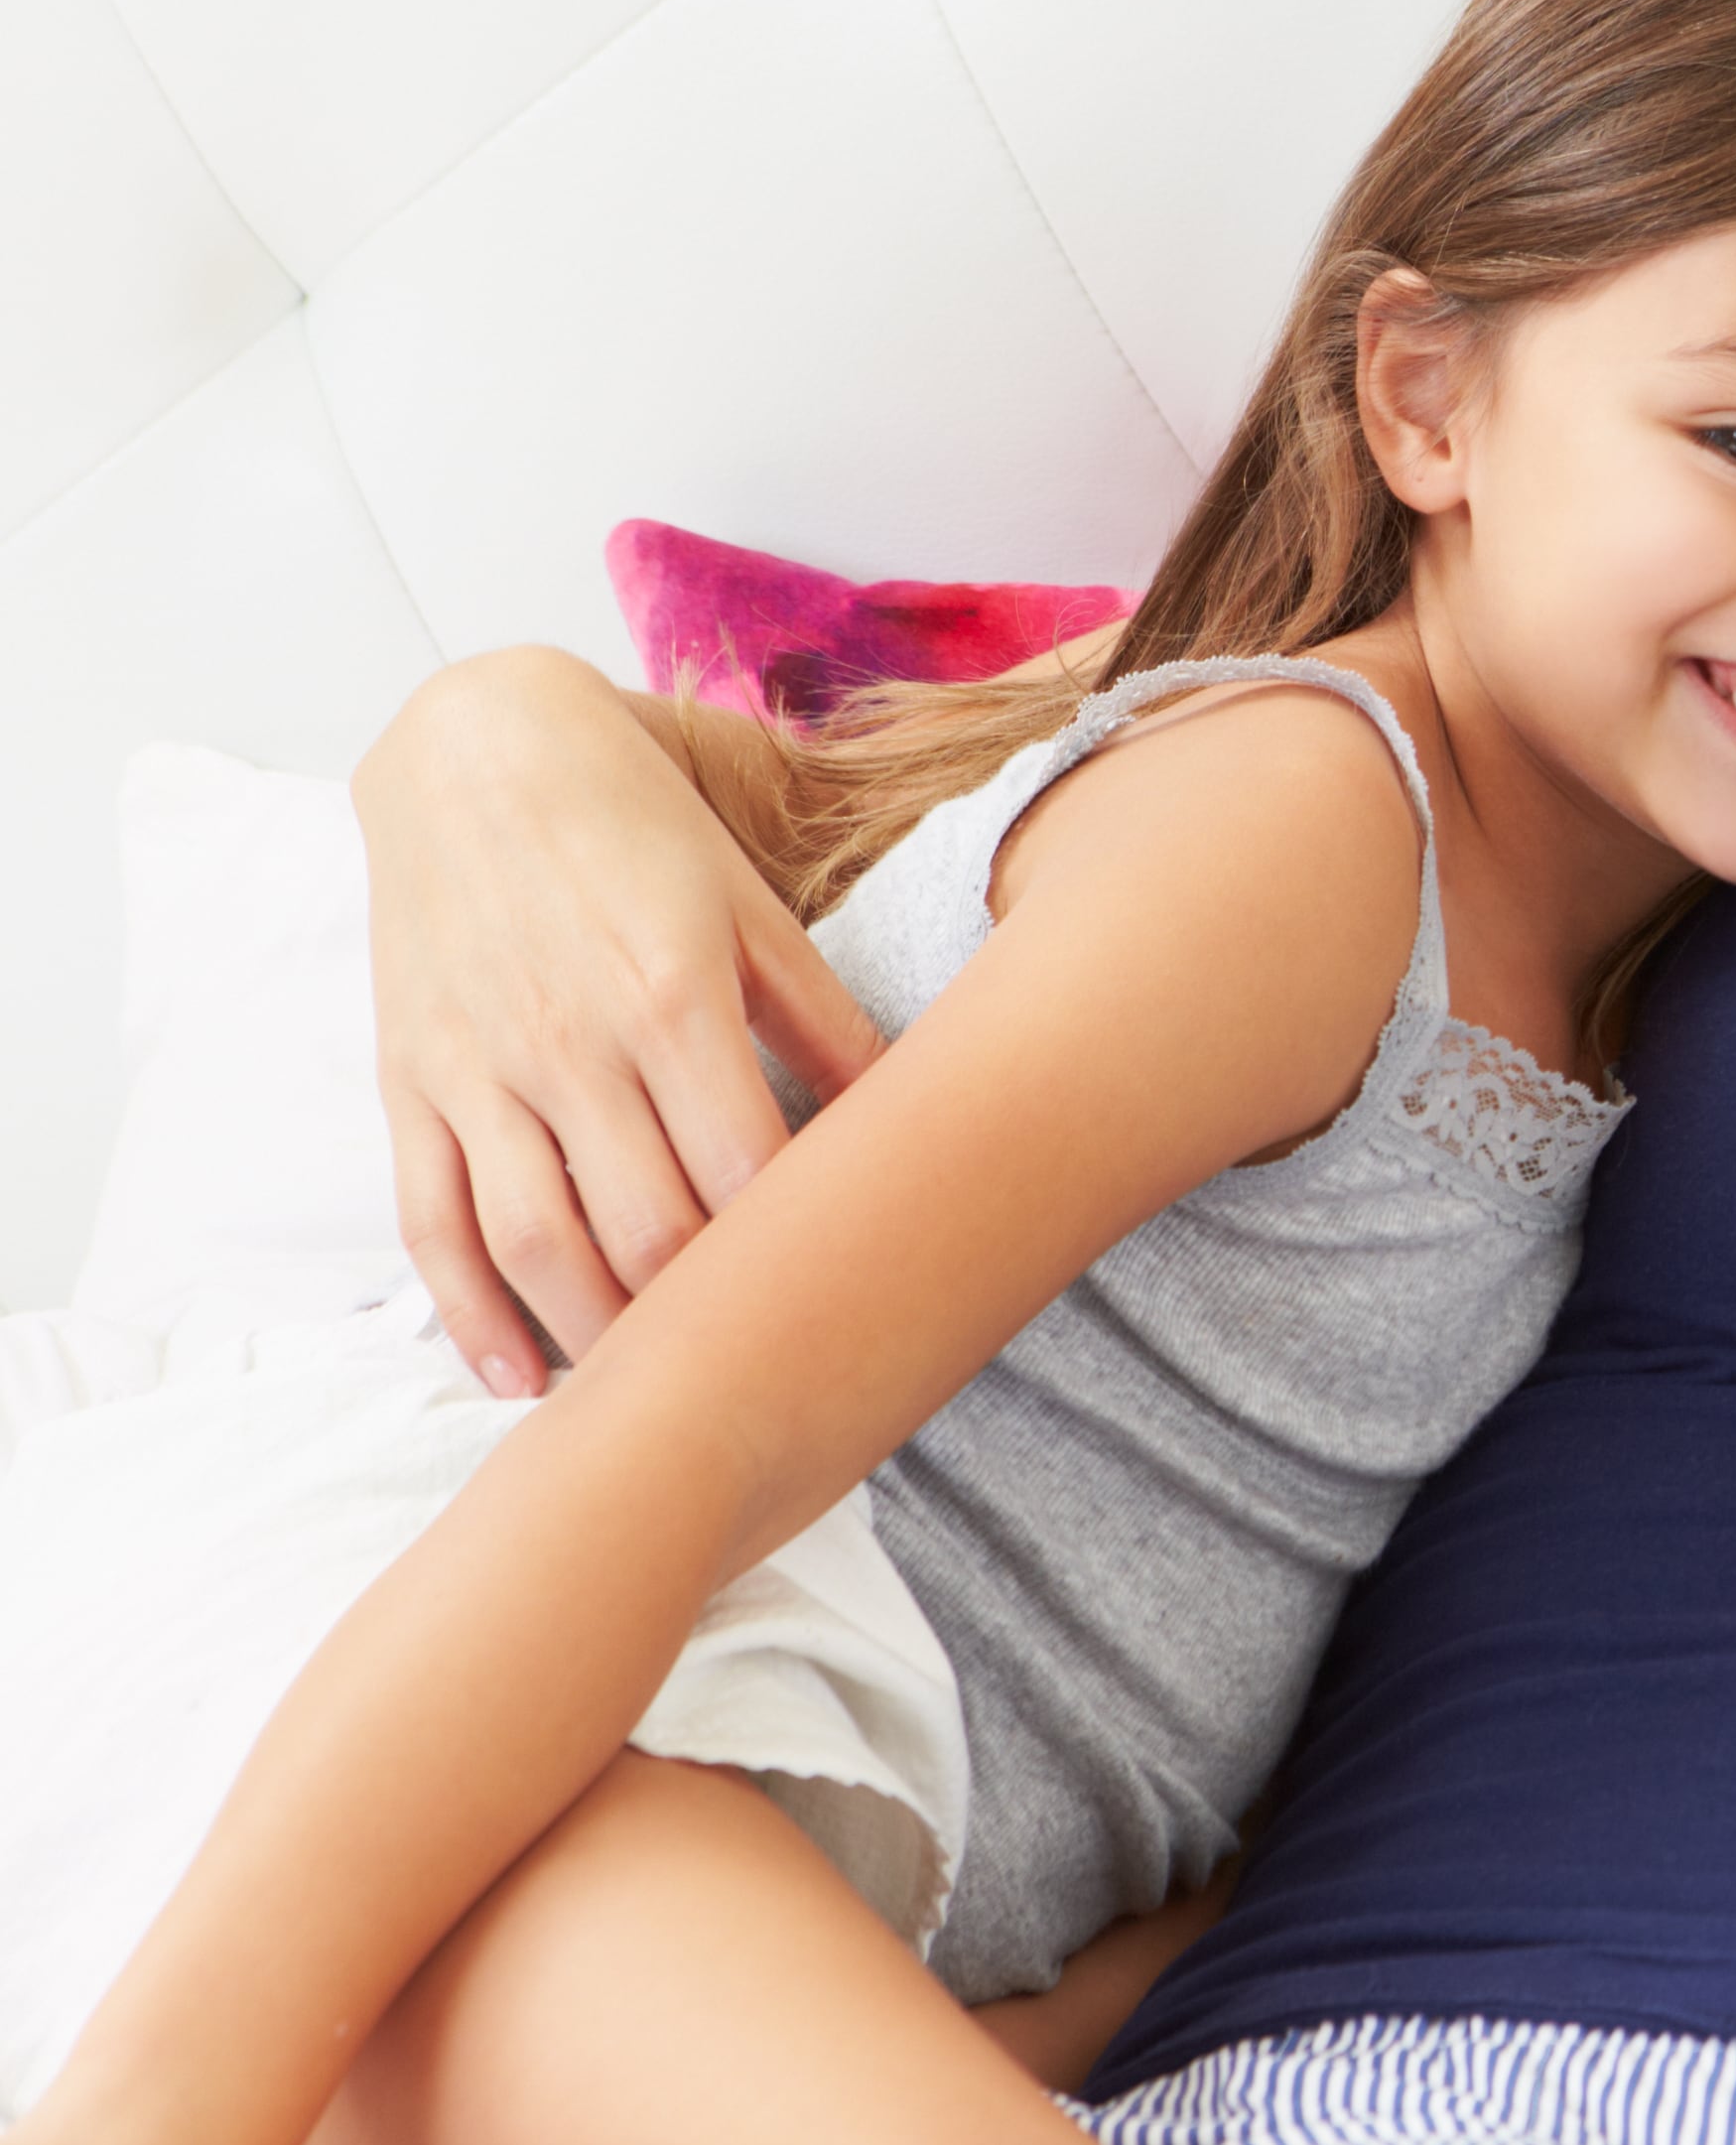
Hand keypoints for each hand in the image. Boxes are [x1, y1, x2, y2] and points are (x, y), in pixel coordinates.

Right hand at [355, 653, 883, 1391]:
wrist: (476, 749)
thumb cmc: (639, 828)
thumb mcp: (753, 907)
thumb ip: (826, 1021)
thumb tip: (913, 1114)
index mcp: (673, 998)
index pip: (748, 1172)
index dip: (794, 1257)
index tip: (840, 1307)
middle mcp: (570, 1045)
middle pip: (648, 1229)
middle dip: (706, 1317)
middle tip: (764, 1367)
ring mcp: (480, 1070)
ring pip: (537, 1244)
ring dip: (598, 1335)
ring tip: (656, 1395)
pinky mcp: (412, 1082)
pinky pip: (431, 1222)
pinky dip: (470, 1313)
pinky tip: (521, 1377)